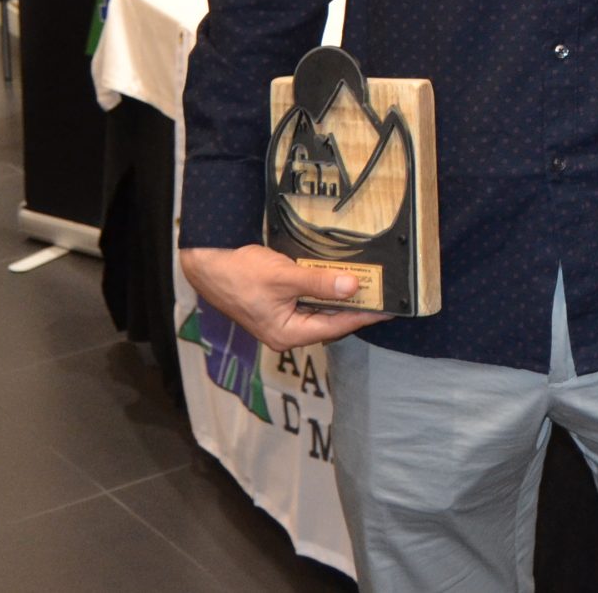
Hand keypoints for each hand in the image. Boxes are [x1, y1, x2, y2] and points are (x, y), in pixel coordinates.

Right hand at [178, 243, 387, 348]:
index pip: (336, 326)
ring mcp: (283, 321)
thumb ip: (319, 283)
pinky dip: (326, 293)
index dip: (364, 316)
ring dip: (342, 299)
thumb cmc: (240, 273)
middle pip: (330, 322)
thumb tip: (353, 287)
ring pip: (321, 312)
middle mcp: (287, 333)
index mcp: (287, 334)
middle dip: (356, 308)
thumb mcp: (284, 277)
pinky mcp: (279, 307)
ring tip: (370, 287)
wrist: (209, 264)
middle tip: (383, 294)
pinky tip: (340, 281)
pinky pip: (310, 303)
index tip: (388, 309)